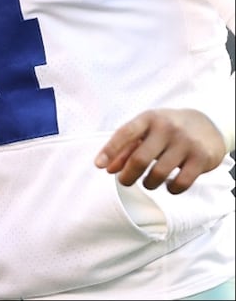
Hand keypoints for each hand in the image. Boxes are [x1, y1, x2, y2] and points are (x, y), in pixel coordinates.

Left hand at [94, 108, 228, 193]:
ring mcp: (185, 142)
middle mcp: (167, 128)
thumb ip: (126, 147)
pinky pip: (181, 182)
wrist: (208, 124)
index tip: (99, 166)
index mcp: (149, 118)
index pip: (125, 134)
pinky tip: (168, 185)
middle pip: (140, 159)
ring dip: (148, 183)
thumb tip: (107, 169)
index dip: (110, 150)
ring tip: (148, 182)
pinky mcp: (201, 157)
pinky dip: (171, 189)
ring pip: (158, 173)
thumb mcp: (146, 130)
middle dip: (127, 176)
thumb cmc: (167, 129)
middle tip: (124, 181)